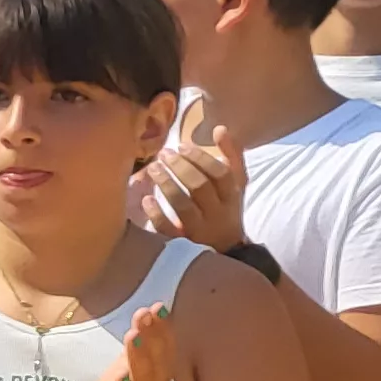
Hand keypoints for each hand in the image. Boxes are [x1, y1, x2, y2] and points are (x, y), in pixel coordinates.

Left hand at [76, 302, 178, 380]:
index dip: (163, 329)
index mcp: (157, 376)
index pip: (164, 350)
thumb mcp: (128, 365)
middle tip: (145, 313)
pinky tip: (121, 375)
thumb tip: (148, 313)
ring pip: (142, 380)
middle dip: (152, 336)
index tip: (158, 306)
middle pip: (155, 362)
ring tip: (134, 335)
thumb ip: (138, 344)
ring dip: (139, 357)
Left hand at [138, 123, 247, 249]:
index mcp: (232, 196)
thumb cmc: (225, 210)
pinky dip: (156, 213)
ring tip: (152, 168)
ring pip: (183, 206)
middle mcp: (218, 213)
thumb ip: (231, 157)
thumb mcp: (234, 186)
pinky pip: (168, 229)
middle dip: (180, 167)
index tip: (181, 145)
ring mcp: (200, 230)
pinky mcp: (183, 244)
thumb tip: (220, 128)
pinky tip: (146, 199)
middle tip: (163, 154)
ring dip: (166, 184)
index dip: (201, 157)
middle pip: (200, 186)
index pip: (221, 173)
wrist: (226, 253)